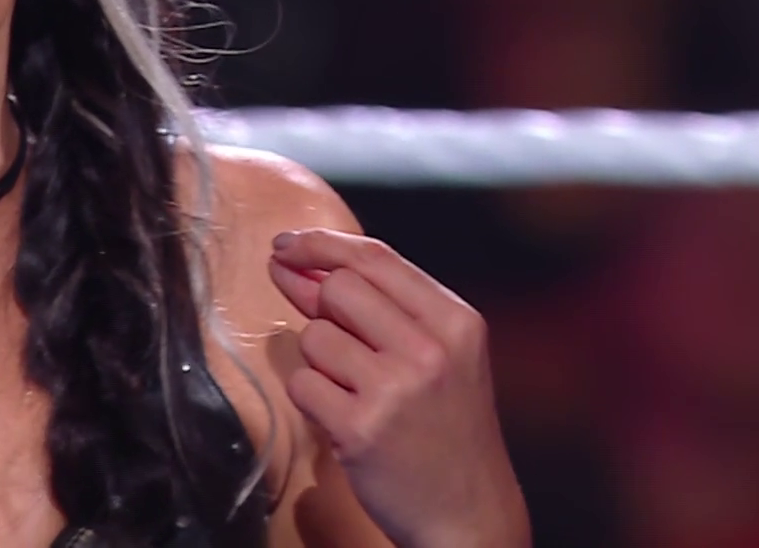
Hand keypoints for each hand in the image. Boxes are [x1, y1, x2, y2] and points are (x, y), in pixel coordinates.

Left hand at [269, 229, 528, 547]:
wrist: (471, 515)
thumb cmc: (448, 432)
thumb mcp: (442, 357)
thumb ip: (383, 308)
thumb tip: (303, 265)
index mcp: (457, 322)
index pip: (376, 258)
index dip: (322, 244)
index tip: (287, 244)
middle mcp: (430, 349)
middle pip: (339, 289)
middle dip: (321, 308)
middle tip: (335, 340)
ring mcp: (395, 389)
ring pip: (314, 338)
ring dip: (320, 363)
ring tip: (356, 394)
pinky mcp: (361, 428)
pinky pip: (302, 385)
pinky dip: (312, 400)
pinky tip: (344, 419)